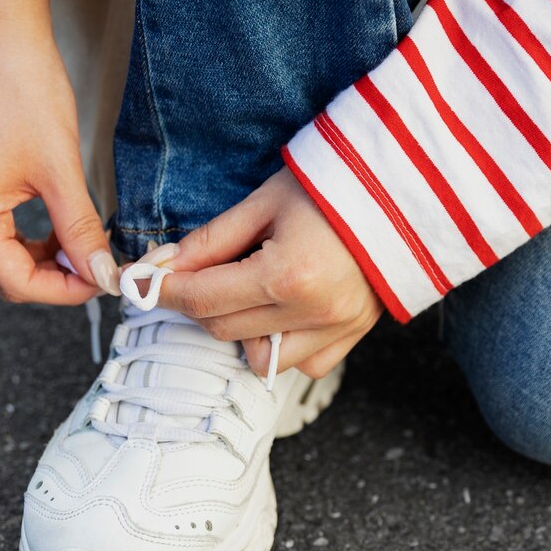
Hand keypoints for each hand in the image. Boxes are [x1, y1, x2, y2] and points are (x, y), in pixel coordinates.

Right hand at [0, 0, 117, 304]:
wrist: (2, 35)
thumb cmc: (26, 93)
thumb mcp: (60, 169)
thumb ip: (80, 229)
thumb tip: (102, 274)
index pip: (17, 282)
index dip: (64, 291)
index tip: (105, 281)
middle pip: (8, 274)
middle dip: (56, 278)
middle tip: (101, 266)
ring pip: (6, 253)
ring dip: (48, 258)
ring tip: (88, 244)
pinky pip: (3, 227)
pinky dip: (35, 236)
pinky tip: (65, 224)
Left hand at [155, 167, 382, 377]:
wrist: (406, 192)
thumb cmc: (335, 187)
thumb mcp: (265, 202)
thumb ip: (211, 241)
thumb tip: (162, 267)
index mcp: (287, 276)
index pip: (202, 299)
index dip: (164, 291)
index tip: (143, 282)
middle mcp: (312, 314)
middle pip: (223, 329)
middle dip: (199, 304)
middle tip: (195, 274)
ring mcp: (337, 331)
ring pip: (260, 357)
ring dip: (241, 330)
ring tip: (249, 290)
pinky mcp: (353, 337)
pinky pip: (300, 363)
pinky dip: (282, 345)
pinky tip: (284, 310)